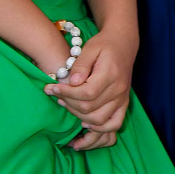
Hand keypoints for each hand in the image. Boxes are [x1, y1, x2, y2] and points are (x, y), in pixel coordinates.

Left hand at [44, 28, 135, 150]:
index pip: (86, 92)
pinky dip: (99, 128)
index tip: (51, 88)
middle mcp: (118, 90)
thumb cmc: (103, 45)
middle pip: (90, 108)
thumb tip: (72, 82)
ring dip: (79, 116)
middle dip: (68, 103)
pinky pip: (114, 124)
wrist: (123, 45)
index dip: (66, 93)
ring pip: (100, 120)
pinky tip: (84, 122)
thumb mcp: (90, 48)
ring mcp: (122, 99)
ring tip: (65, 104)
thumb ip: (81, 65)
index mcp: (110, 74)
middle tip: (56, 94)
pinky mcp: (123, 105)